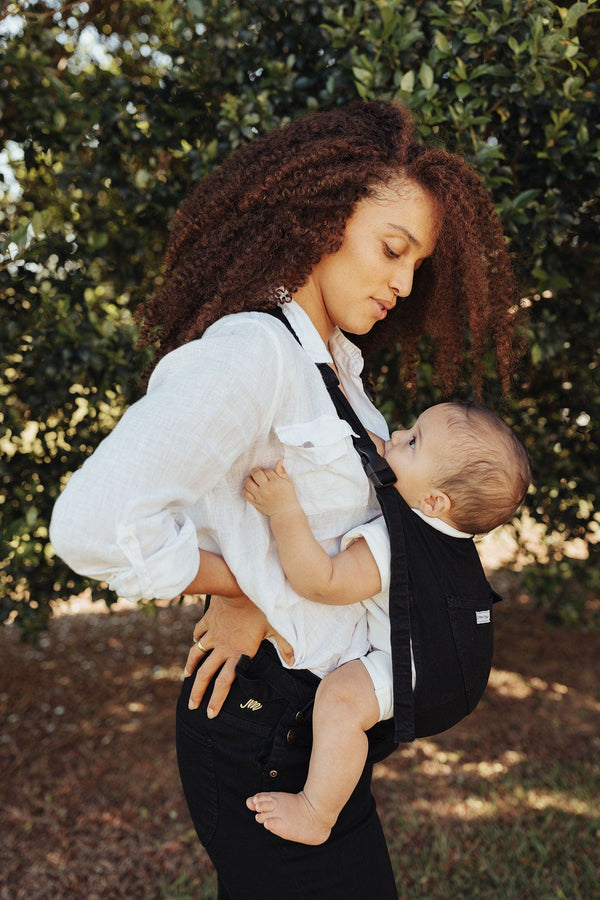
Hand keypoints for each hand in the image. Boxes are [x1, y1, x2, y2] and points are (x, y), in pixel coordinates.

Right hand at [183, 594, 293, 715]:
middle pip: (206, 675)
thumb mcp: (276, 628)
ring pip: (197, 655)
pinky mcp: (208, 621)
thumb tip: (294, 661)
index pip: (225, 683)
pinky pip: (199, 633)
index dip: (216, 700)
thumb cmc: (260, 609)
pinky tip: (195, 642)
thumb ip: (285, 646)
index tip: (210, 713)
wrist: (239, 588)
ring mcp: (213, 634)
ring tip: (187, 677)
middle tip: (192, 705)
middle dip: (197, 692)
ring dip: (191, 667)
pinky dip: (196, 639)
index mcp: (239, 653)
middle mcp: (223, 648)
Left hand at [242, 461, 299, 517]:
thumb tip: (278, 461)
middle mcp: (266, 488)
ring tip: (252, 480)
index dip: (266, 471)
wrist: (285, 512)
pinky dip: (245, 489)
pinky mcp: (255, 502)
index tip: (268, 475)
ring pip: (248, 482)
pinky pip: (245, 493)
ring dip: (249, 479)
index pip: (266, 470)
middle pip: (255, 473)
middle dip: (255, 471)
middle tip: (257, 474)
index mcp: (275, 482)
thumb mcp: (288, 482)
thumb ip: (282, 472)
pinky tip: (250, 489)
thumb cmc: (288, 496)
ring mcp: (260, 495)